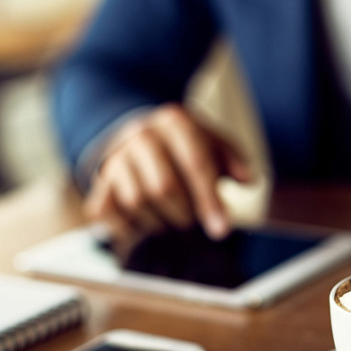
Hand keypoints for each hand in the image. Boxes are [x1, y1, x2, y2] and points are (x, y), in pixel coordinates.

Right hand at [84, 103, 251, 244]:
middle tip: (193, 220)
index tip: (221, 229)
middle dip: (184, 213)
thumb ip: (234, 159)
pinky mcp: (102, 182)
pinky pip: (108, 213)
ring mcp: (117, 158)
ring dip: (160, 221)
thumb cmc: (187, 146)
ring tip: (172, 217)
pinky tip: (145, 223)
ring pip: (136, 202)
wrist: (142, 135)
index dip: (209, 200)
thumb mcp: (214, 143)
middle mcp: (142, 136)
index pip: (195, 164)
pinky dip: (128, 227)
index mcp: (175, 122)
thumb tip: (248, 179)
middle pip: (163, 187)